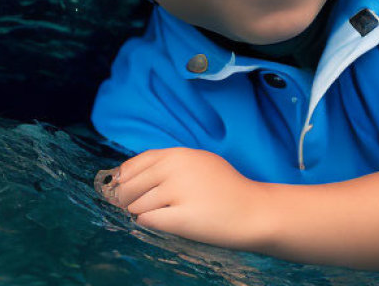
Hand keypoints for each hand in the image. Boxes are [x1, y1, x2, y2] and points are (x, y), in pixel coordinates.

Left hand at [95, 147, 264, 248]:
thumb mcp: (199, 163)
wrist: (254, 210)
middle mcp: (176, 168)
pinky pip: (148, 221)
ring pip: (136, 206)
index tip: (125, 190)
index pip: (135, 164)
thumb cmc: (226, 188)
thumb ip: (168, 164)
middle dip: (129, 200)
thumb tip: (126, 177)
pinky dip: (152, 224)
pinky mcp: (181, 217)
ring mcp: (178, 192)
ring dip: (142, 213)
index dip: (125, 179)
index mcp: (179, 154)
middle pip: (129, 187)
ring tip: (166, 213)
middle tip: (142, 207)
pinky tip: (169, 222)